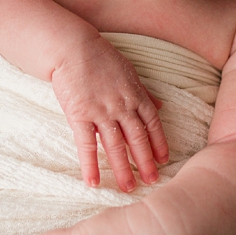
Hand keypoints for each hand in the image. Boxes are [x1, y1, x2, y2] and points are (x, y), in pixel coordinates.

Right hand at [49, 39, 168, 190]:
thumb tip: (162, 105)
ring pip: (115, 145)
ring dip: (122, 168)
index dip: (159, 144)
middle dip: (145, 162)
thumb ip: (144, 92)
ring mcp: (101, 112)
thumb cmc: (100, 57)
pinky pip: (86, 144)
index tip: (163, 161)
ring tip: (128, 187)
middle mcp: (122, 106)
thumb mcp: (128, 72)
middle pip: (137, 139)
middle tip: (152, 181)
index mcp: (135, 96)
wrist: (71, 47)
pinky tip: (92, 181)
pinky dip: (90, 164)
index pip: (152, 124)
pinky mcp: (79, 115)